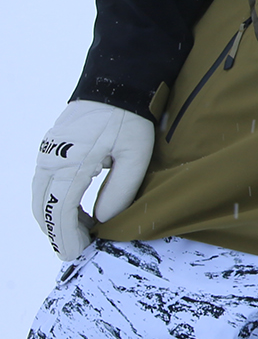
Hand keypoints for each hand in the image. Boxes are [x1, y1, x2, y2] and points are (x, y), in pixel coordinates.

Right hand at [30, 101, 154, 261]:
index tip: (78, 253)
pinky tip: (77, 213)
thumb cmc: (129, 118)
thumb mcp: (136, 154)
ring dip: (56, 220)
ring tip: (82, 234)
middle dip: (58, 233)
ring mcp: (46, 154)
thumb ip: (120, 189)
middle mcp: (50, 160)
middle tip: (81, 248)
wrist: (115, 84)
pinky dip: (55, 204)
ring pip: (40, 199)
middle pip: (43, 208)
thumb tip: (102, 220)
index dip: (66, 236)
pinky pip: (44, 186)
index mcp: (71, 162)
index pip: (59, 210)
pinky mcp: (48, 151)